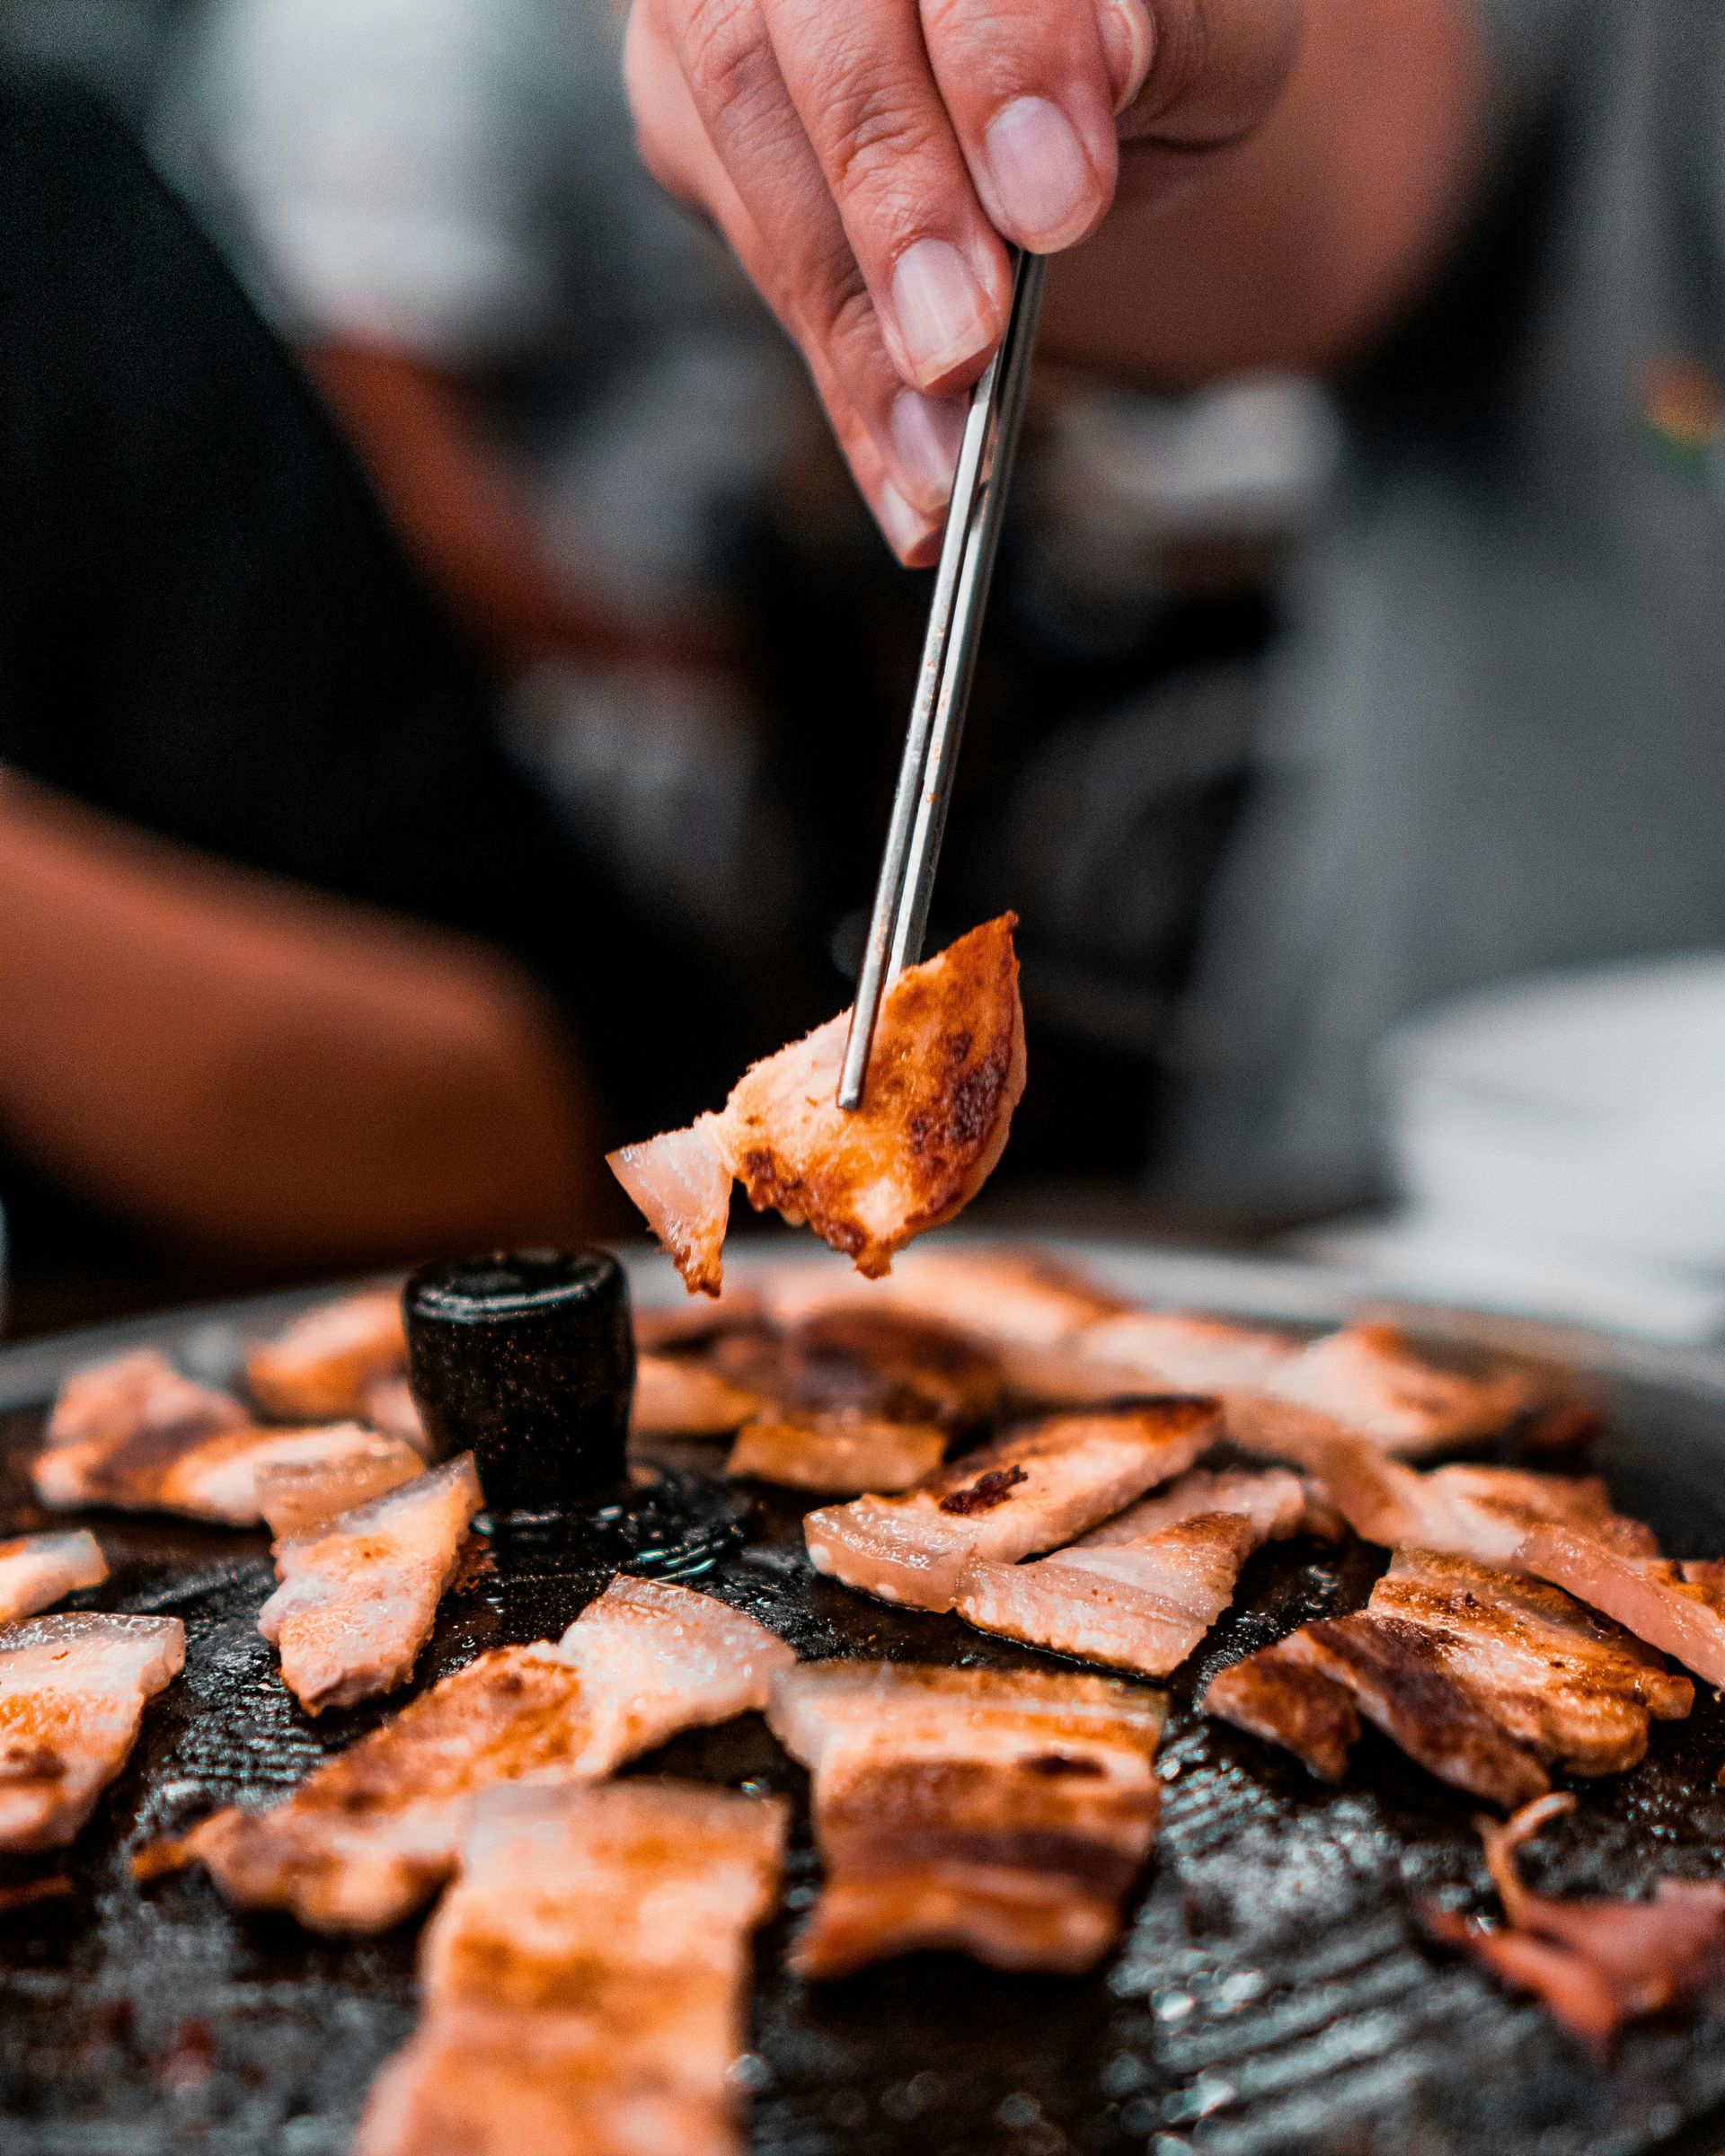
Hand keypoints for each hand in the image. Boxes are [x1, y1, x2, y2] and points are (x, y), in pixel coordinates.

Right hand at [626, 0, 1299, 562]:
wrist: (1071, 96)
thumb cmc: (1142, 42)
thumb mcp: (1207, 29)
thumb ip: (1158, 29)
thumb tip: (1095, 61)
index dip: (997, 64)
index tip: (1057, 207)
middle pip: (792, 41)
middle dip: (888, 211)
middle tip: (965, 350)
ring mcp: (716, 5)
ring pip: (742, 160)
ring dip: (852, 338)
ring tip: (943, 464)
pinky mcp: (690, 125)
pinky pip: (757, 273)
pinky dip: (845, 396)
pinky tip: (910, 492)